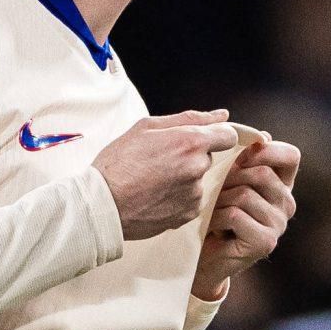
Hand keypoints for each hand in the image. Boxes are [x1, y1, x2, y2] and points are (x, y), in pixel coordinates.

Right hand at [94, 111, 240, 240]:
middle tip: (160, 160)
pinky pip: (190, 199)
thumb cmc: (118, 163)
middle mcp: (197, 169)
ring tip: (153, 180)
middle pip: (206, 157)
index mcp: (190, 142)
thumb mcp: (147, 127)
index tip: (201, 139)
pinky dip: (178, 197)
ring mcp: (194, 194)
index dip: (216, 135)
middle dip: (189, 156)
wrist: (102, 204)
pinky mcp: (188, 214)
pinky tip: (155, 195)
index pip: (228, 135)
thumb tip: (221, 115)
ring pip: (197, 179)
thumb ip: (190, 118)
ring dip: (183, 177)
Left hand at [193, 136, 300, 298]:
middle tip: (213, 189)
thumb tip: (262, 136)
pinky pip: (235, 214)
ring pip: (245, 194)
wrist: (204, 258)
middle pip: (261, 173)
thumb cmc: (213, 213)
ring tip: (210, 209)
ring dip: (218, 199)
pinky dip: (215, 217)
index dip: (265, 150)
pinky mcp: (265, 242)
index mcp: (282, 184)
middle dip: (230, 177)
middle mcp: (286, 204)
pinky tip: (211, 225)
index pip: (290, 155)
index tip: (239, 157)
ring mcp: (279, 225)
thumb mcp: (227, 181)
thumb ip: (243, 159)